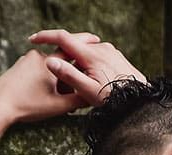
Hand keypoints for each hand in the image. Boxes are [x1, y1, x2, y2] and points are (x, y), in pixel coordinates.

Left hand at [0, 38, 102, 126]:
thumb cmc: (27, 106)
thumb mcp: (57, 106)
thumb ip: (77, 100)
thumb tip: (93, 97)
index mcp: (48, 61)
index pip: (72, 48)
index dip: (85, 46)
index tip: (95, 43)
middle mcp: (37, 55)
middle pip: (60, 62)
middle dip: (68, 75)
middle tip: (74, 89)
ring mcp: (25, 61)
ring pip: (47, 68)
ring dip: (55, 80)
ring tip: (56, 100)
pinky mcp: (17, 68)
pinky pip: (36, 71)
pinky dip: (43, 81)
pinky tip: (42, 96)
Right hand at [28, 29, 146, 105]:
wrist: (139, 100)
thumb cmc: (114, 99)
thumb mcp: (88, 91)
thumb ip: (69, 75)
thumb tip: (50, 61)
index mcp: (90, 54)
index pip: (63, 38)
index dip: (46, 37)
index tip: (32, 39)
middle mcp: (100, 48)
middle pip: (74, 44)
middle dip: (61, 54)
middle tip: (52, 70)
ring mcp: (109, 51)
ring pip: (85, 52)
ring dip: (75, 62)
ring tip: (73, 83)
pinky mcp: (115, 56)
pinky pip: (96, 57)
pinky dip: (87, 64)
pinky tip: (88, 80)